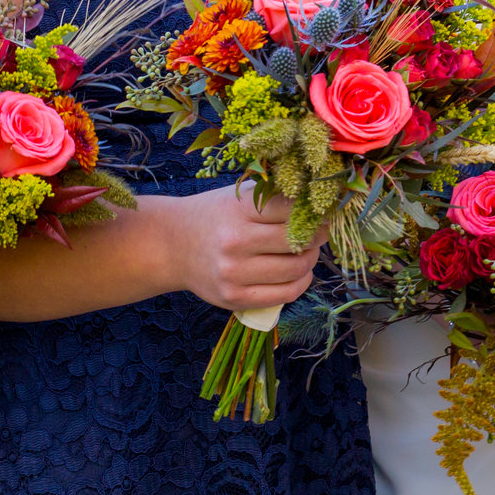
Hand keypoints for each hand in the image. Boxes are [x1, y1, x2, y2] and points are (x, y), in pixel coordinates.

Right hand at [176, 182, 324, 313]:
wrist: (173, 245)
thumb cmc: (215, 215)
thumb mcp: (240, 196)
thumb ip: (275, 197)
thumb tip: (320, 203)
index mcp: (238, 210)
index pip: (292, 211)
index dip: (313, 213)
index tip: (321, 213)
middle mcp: (235, 242)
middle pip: (298, 242)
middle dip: (317, 237)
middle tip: (319, 232)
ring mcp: (234, 274)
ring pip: (296, 270)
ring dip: (310, 260)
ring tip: (307, 251)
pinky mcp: (235, 298)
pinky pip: (285, 294)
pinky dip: (301, 282)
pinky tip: (299, 272)